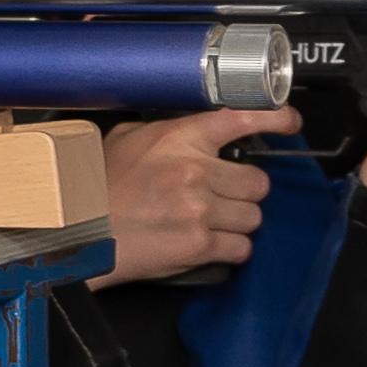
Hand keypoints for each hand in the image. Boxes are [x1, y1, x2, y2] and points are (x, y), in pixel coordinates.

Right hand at [97, 106, 302, 284]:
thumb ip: (164, 133)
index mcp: (179, 138)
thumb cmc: (95, 189)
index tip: (289, 122)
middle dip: (243, 191)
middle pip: (258, 181)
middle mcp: (194, 172)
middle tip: (221, 195)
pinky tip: (207, 243)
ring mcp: (199, 210)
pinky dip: (229, 249)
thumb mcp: (126, 140)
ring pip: (253, 216)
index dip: (276, 118)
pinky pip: (239, 248)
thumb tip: (191, 131)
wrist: (77, 232)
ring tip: (209, 221)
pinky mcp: (198, 246)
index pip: (243, 117)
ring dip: (237, 221)